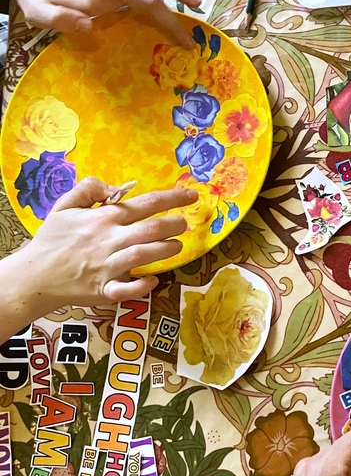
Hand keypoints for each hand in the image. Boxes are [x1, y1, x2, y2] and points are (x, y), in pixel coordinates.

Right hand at [0, 177, 193, 328]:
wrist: (34, 275)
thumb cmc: (53, 239)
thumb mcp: (64, 206)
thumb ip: (88, 189)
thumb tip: (114, 186)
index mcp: (103, 218)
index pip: (145, 204)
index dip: (173, 198)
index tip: (192, 195)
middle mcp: (109, 240)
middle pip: (151, 229)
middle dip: (174, 225)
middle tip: (184, 224)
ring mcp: (108, 265)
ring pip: (144, 255)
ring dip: (166, 250)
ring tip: (177, 246)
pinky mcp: (105, 288)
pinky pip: (128, 288)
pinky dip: (143, 285)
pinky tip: (154, 280)